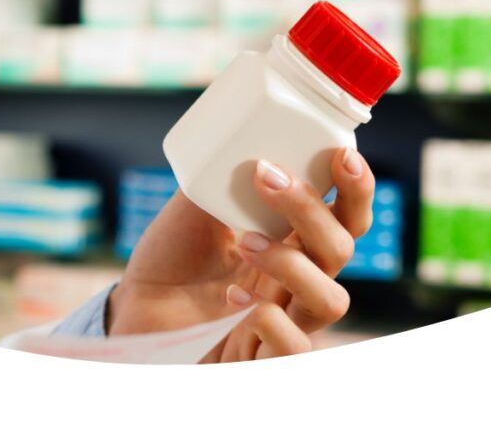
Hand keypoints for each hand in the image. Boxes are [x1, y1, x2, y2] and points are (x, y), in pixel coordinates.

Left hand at [107, 147, 374, 361]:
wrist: (134, 306)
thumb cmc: (171, 257)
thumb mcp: (194, 207)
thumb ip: (224, 176)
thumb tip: (243, 135)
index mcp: (291, 240)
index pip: (344, 216)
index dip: (355, 188)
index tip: (340, 156)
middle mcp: (296, 280)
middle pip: (341, 249)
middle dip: (311, 210)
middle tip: (266, 177)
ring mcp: (284, 321)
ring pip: (331, 300)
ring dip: (292, 262)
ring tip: (244, 241)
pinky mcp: (261, 356)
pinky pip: (295, 347)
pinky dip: (270, 321)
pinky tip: (233, 300)